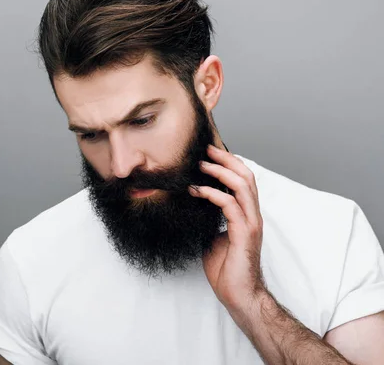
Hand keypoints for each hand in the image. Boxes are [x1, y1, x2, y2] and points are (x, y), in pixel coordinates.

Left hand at [188, 144, 265, 312]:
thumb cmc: (226, 268)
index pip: (242, 180)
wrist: (238, 294)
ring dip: (220, 171)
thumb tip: (191, 205)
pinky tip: (197, 190)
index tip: (208, 153)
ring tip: (201, 164)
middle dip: (226, 159)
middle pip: (246, 175)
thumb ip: (208, 219)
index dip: (228, 164)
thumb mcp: (212, 236)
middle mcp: (252, 215)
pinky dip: (213, 193)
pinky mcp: (245, 233)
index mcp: (245, 214)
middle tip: (206, 149)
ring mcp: (251, 223)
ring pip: (242, 185)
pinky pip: (230, 205)